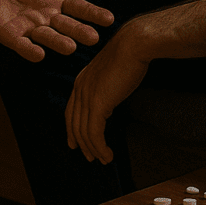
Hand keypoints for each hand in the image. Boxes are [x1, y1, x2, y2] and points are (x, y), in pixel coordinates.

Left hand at [0, 0, 114, 61]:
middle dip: (79, 31)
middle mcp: (47, 16)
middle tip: (93, 38)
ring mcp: (29, 27)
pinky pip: (22, 44)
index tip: (109, 19)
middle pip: (66, 25)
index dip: (93, 14)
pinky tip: (38, 55)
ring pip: (47, 37)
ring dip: (58, 42)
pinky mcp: (10, 35)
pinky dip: (30, 50)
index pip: (79, 7)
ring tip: (70, 47)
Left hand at [65, 24, 148, 163]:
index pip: (71, 110)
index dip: (72, 129)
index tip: (75, 143)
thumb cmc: (129, 55)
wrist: (134, 44)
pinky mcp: (98, 102)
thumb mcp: (111, 72)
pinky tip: (109, 155)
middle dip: (81, 143)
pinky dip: (100, 147)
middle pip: (74, 123)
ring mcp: (87, 95)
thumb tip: (109, 100)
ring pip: (84, 132)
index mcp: (82, 80)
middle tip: (90, 158)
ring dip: (94, 150)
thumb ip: (105, 86)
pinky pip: (94, 133)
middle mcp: (80, 88)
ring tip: (104, 160)